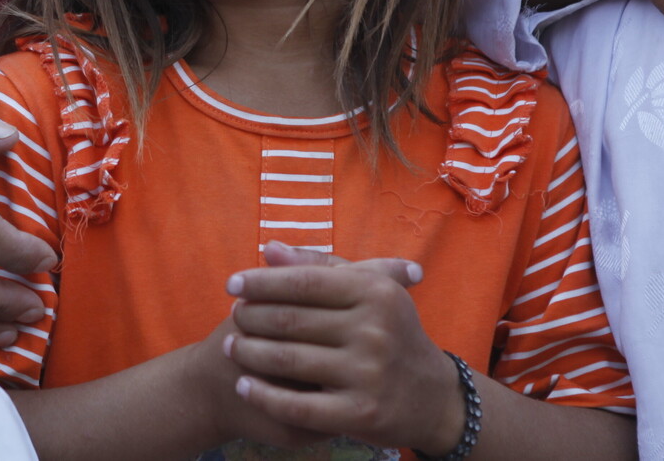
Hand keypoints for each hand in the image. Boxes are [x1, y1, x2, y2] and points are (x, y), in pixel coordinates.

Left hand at [221, 252, 461, 454]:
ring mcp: (368, 374)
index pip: (304, 282)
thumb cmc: (389, 333)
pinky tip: (244, 386)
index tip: (231, 284)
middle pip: (290, 320)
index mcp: (376, 292)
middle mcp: (375, 330)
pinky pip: (296, 407)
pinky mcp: (360, 414)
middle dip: (251, 317)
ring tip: (231, 347)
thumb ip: (318, 267)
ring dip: (249, 353)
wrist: (432, 397)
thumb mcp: (369, 291)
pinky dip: (263, 396)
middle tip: (233, 316)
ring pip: (287, 361)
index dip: (262, 282)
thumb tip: (269, 249)